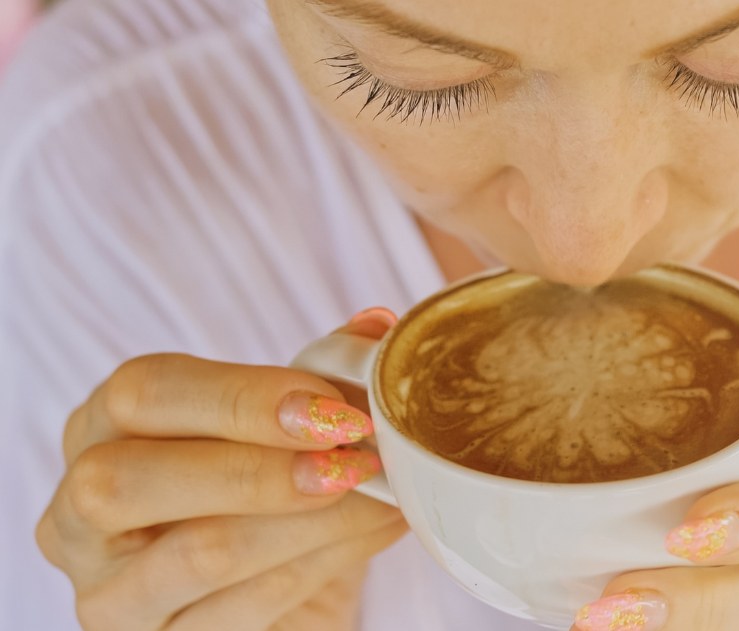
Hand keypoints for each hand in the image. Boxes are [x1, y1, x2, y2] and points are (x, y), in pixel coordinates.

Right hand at [36, 308, 406, 630]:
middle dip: (259, 467)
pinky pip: (248, 606)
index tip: (334, 408)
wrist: (280, 597)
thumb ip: (316, 376)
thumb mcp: (281, 431)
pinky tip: (380, 529)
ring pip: (202, 551)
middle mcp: (79, 514)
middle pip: (130, 479)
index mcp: (99, 431)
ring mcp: (110, 594)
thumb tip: (374, 327)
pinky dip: (328, 561)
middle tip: (354, 459)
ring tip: (386, 493)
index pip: (142, 393)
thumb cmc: (265, 498)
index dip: (240, 397)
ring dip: (315, 519)